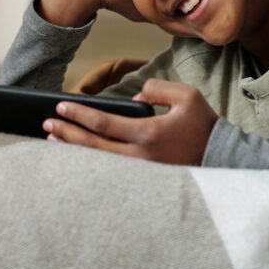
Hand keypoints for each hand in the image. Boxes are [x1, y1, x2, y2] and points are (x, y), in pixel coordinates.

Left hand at [43, 79, 217, 165]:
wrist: (222, 157)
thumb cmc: (203, 125)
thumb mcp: (186, 96)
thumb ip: (158, 88)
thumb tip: (135, 96)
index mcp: (148, 134)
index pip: (103, 124)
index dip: (79, 115)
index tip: (61, 106)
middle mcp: (141, 157)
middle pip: (93, 146)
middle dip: (67, 133)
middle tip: (46, 123)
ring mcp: (141, 173)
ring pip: (98, 162)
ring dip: (73, 150)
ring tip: (52, 139)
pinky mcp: (143, 180)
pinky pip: (109, 171)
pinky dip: (89, 162)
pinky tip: (75, 155)